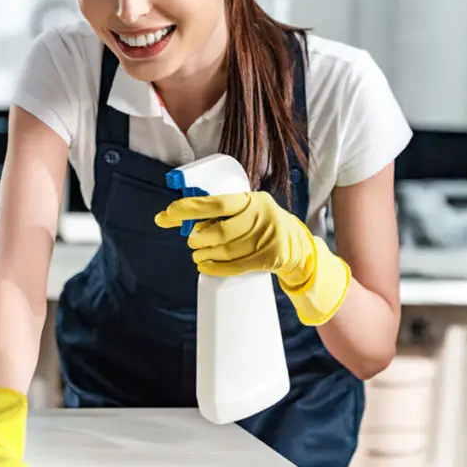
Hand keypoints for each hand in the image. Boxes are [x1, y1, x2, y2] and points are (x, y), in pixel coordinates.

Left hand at [154, 191, 351, 325]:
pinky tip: (205, 265)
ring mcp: (267, 238)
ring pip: (226, 250)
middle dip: (197, 238)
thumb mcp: (249, 209)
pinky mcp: (270, 258)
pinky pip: (236, 266)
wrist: (299, 245)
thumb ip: (222, 210)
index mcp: (252, 199)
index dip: (189, 209)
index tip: (168, 214)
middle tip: (191, 241)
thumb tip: (179, 215)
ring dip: (204, 254)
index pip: (215, 202)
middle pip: (219, 231)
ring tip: (197, 254)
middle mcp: (261, 216)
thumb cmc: (262, 224)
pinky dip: (216, 267)